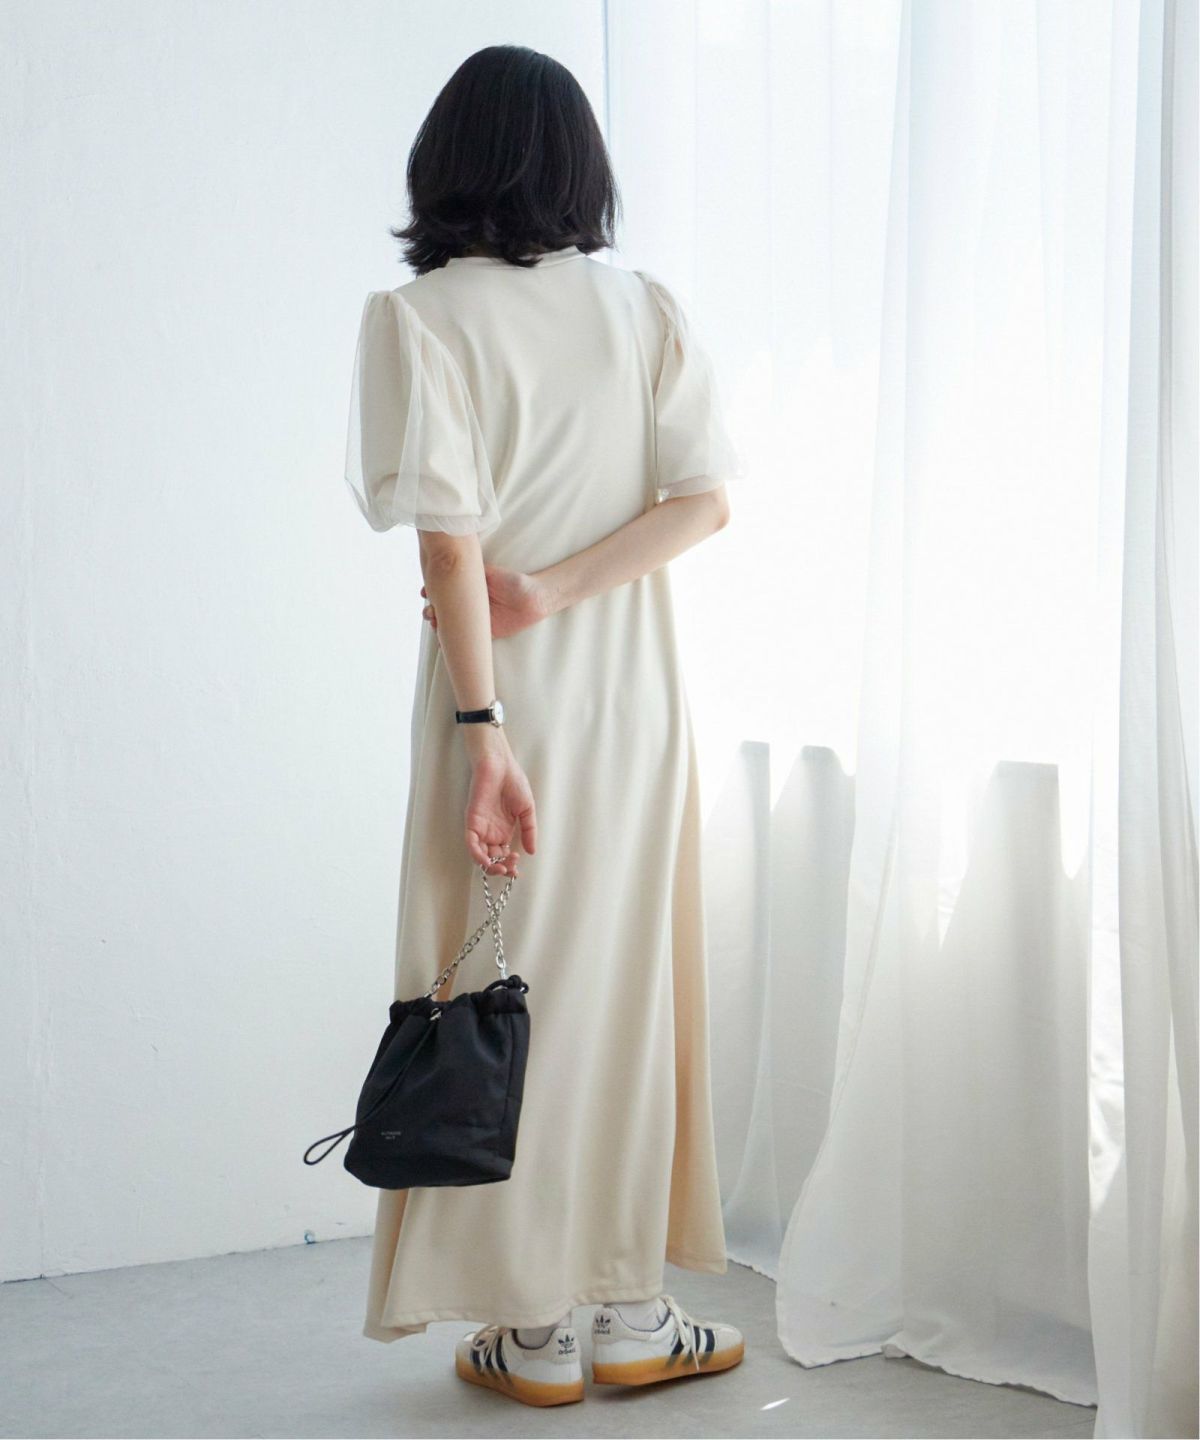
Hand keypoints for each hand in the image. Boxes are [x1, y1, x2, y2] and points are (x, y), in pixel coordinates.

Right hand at [421, 564, 549, 640]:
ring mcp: (476, 621)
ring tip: (434, 621)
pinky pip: (465, 640)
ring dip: (438, 625)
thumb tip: (449, 563)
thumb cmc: (513, 582)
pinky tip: (442, 640)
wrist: (532, 598)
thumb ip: (469, 571)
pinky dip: (452, 641)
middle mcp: (470, 606)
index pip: (445, 592)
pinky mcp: (485, 634)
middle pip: (444, 610)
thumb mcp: (487, 572)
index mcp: (469, 590)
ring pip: (451, 625)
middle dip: (432, 610)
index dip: (432, 592)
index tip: (424, 591)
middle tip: (430, 610)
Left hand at [463, 740, 536, 877]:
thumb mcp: (527, 810)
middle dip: (501, 868)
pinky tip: (487, 862)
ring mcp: (481, 827)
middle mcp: (491, 832)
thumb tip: (533, 851)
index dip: (510, 865)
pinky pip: (471, 843)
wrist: (501, 765)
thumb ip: (529, 831)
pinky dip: (477, 855)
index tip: (518, 871)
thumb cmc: (513, 782)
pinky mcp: (472, 821)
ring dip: (490, 866)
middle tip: (511, 869)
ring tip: (502, 868)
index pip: (504, 855)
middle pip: (492, 859)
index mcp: (503, 830)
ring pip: (480, 855)